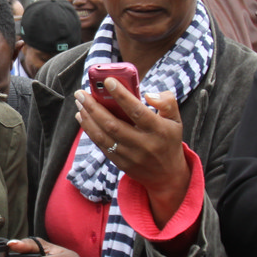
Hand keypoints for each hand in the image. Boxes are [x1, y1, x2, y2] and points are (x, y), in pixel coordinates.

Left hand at [76, 82, 189, 223]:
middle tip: (81, 93)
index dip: (121, 95)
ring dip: (87, 118)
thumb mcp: (176, 120)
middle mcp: (143, 144)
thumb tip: (148, 95)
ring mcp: (130, 155)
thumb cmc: (169, 141)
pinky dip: (89, 130)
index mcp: (158, 130)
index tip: (108, 81)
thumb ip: (167, 102)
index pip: (137, 111)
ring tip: (79, 103)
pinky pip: (101, 145)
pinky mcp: (120, 163)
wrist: (167, 176)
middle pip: (113, 125)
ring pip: (103, 136)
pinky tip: (82, 117)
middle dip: (93, 107)